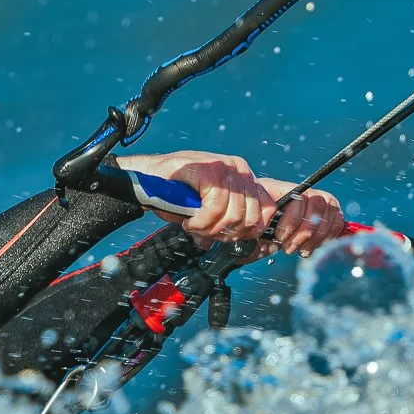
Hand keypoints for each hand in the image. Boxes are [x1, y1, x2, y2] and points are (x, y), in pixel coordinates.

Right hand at [115, 150, 343, 257]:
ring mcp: (227, 168)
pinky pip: (215, 207)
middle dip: (228, 234)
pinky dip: (201, 222)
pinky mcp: (211, 170)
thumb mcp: (210, 208)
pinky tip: (190, 222)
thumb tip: (249, 244)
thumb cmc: (176, 194)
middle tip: (207, 234)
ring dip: (212, 229)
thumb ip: (229, 219)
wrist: (148, 178)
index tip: (228, 239)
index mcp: (245, 179)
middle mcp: (241, 171)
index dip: (249, 233)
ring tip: (195, 227)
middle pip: (252, 217)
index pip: (266, 212)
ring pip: (234, 215)